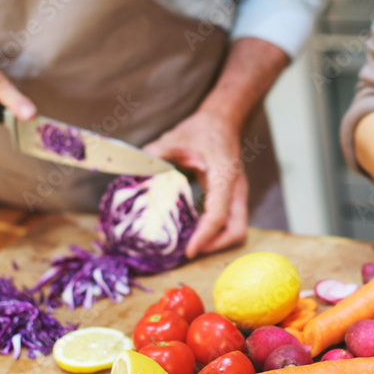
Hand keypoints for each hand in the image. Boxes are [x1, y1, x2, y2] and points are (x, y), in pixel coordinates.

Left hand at [143, 111, 247, 258]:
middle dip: (215, 246)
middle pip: (236, 230)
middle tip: (189, 252)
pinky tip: (195, 233)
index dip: (204, 236)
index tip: (189, 251)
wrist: (223, 121)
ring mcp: (237, 195)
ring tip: (191, 246)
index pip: (219, 214)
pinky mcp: (233, 198)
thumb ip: (157, 152)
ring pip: (236, 229)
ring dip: (216, 242)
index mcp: (224, 175)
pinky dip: (215, 233)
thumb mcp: (177, 137)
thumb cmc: (202, 130)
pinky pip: (230, 222)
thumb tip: (136, 168)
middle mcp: (236, 189)